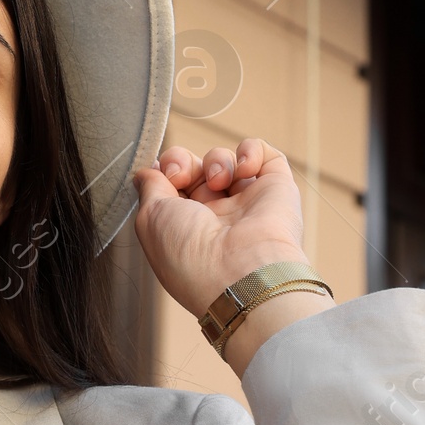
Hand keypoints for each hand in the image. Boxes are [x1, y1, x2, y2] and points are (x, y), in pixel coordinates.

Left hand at [132, 139, 306, 320]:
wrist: (242, 273)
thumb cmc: (190, 255)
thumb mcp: (150, 219)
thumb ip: (148, 188)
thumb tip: (147, 171)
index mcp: (184, 228)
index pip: (171, 186)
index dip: (164, 170)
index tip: (161, 174)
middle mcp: (215, 217)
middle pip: (194, 169)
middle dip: (183, 161)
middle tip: (182, 175)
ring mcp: (247, 204)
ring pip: (225, 160)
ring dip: (216, 161)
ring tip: (218, 182)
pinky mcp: (277, 191)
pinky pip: (266, 156)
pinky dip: (251, 151)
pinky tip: (243, 168)